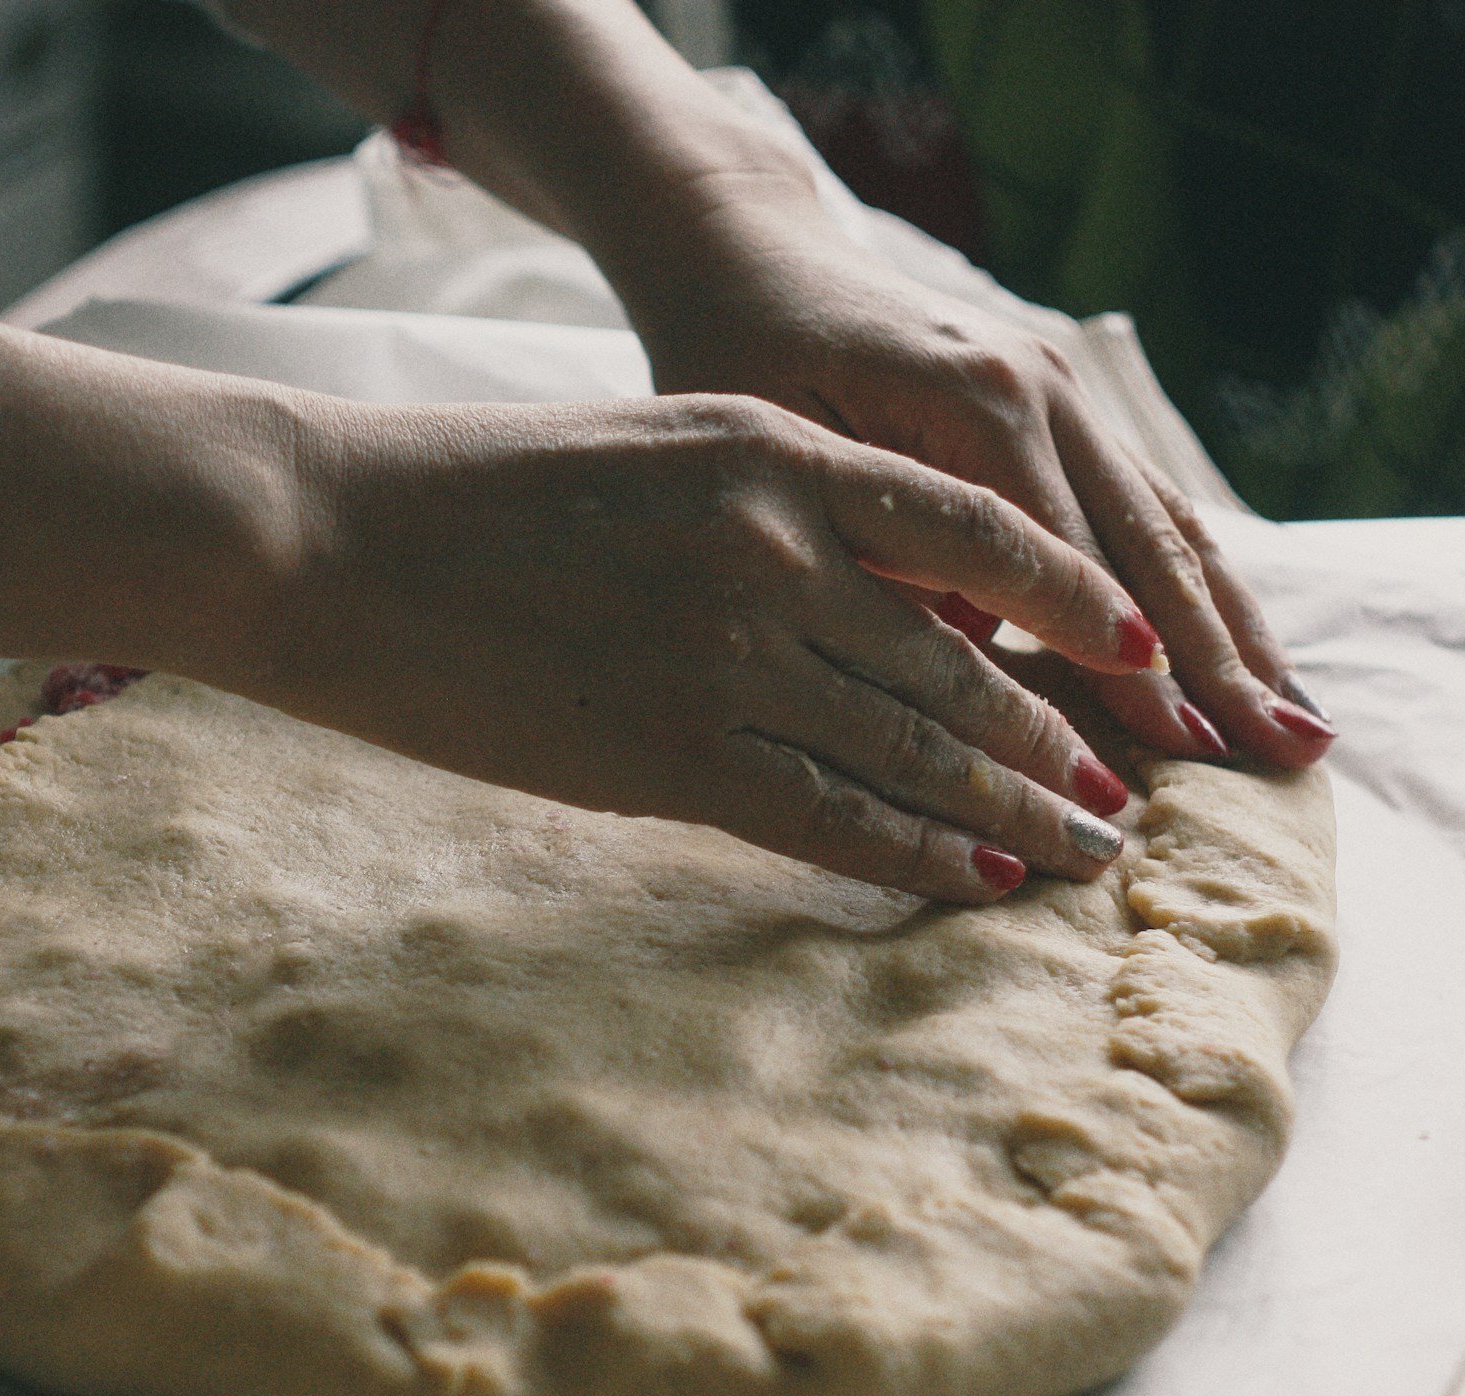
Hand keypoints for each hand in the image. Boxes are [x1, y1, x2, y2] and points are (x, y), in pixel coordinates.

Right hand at [254, 394, 1163, 902]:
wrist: (327, 538)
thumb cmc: (472, 490)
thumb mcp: (652, 444)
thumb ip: (774, 497)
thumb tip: (873, 578)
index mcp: (776, 449)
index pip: (978, 531)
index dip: (1076, 603)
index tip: (1137, 654)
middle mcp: (777, 546)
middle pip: (964, 659)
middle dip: (1055, 738)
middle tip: (1119, 794)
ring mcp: (728, 654)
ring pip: (915, 746)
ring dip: (1011, 808)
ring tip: (1078, 853)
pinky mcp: (669, 754)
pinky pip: (830, 816)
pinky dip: (916, 853)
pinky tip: (976, 882)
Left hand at [616, 198, 1335, 770]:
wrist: (751, 256)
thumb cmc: (738, 362)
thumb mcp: (785, 453)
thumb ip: (880, 546)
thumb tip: (978, 653)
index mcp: (976, 401)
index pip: (1071, 556)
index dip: (1128, 660)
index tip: (1184, 747)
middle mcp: (1042, 389)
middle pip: (1151, 546)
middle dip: (1221, 659)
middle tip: (1287, 754)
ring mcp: (1064, 390)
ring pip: (1172, 527)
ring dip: (1239, 633)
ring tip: (1300, 727)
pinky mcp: (1064, 404)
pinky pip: (1149, 505)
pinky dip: (1202, 587)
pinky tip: (1249, 660)